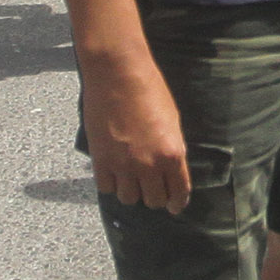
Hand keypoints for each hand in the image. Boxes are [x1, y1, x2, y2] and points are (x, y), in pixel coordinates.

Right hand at [82, 46, 195, 213]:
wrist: (118, 73)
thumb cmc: (149, 90)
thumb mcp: (172, 121)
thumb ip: (172, 149)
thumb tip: (171, 169)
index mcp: (172, 154)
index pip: (179, 193)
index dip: (177, 203)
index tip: (174, 206)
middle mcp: (149, 165)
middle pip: (154, 201)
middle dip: (155, 196)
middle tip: (151, 188)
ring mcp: (123, 164)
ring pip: (129, 198)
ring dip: (131, 191)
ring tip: (130, 179)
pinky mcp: (101, 159)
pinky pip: (106, 187)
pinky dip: (110, 183)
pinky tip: (113, 172)